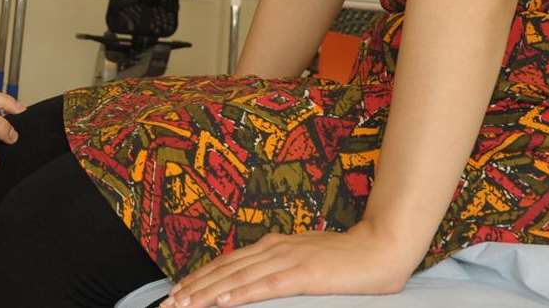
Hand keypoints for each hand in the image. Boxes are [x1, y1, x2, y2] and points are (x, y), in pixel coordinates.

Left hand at [160, 222, 419, 307]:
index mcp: (272, 245)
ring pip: (237, 278)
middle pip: (224, 269)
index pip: (227, 263)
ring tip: (184, 304)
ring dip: (207, 292)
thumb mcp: (305, 260)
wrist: (381, 246)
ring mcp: (287, 259)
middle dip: (193, 287)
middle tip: (168, 303)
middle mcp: (273, 249)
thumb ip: (280, 269)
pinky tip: (222, 302)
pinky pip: (265, 286)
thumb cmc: (347, 258)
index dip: (200, 277)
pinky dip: (240, 294)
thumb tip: (255, 282)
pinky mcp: (303, 274)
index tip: (177, 291)